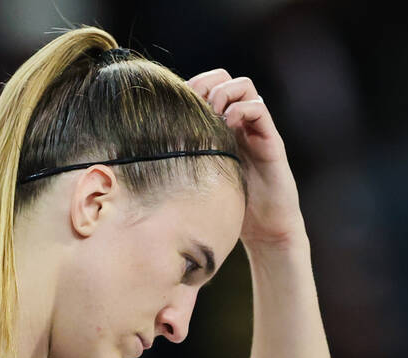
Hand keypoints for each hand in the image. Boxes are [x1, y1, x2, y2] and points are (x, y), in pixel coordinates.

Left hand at [187, 69, 305, 247]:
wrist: (265, 228)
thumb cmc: (228, 206)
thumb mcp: (196, 179)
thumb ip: (179, 163)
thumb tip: (136, 162)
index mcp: (219, 127)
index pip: (206, 88)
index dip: (191, 87)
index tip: (175, 104)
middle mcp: (238, 122)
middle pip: (224, 78)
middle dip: (206, 83)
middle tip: (195, 105)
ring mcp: (255, 129)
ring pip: (244, 86)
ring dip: (223, 93)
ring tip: (212, 114)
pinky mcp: (271, 140)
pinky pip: (259, 108)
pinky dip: (242, 109)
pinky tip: (228, 126)